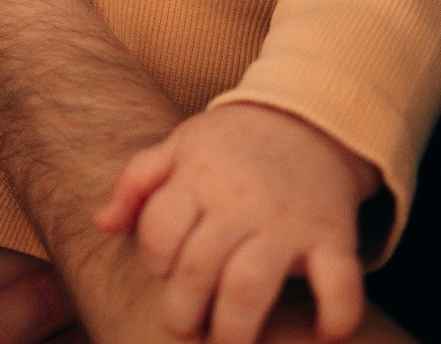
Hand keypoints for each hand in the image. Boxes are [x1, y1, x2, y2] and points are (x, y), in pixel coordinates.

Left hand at [95, 105, 377, 343]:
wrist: (312, 118)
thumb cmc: (233, 144)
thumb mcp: (179, 145)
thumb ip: (136, 182)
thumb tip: (102, 224)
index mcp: (197, 180)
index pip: (159, 231)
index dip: (155, 259)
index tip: (169, 271)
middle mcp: (238, 203)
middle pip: (197, 269)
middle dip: (183, 315)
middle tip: (186, 329)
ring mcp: (286, 222)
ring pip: (250, 285)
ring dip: (234, 328)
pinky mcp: (332, 235)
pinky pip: (338, 281)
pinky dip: (335, 315)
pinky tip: (322, 335)